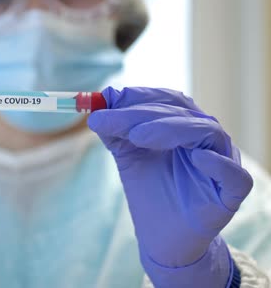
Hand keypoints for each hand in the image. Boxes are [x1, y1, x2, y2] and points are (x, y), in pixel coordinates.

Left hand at [88, 87, 252, 286]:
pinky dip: (216, 163)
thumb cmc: (149, 190)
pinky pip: (233, 174)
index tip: (106, 100)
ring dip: (169, 128)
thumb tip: (99, 104)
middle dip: (140, 113)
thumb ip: (115, 131)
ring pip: (205, 132)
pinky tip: (195, 157)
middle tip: (109, 120)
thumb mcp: (127, 156)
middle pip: (180, 112)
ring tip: (137, 136)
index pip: (165, 99)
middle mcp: (206, 136)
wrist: (162, 236)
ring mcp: (222, 162)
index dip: (137, 96)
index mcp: (183, 124)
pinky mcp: (232, 193)